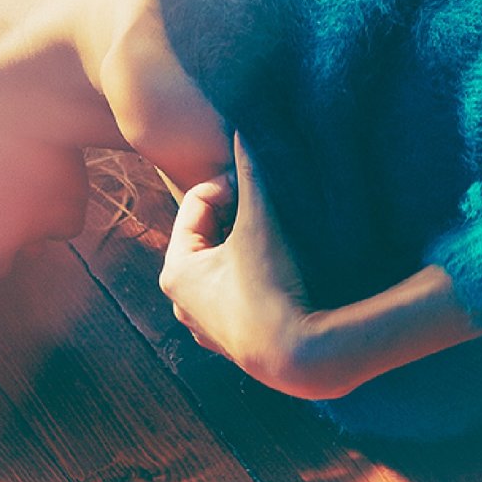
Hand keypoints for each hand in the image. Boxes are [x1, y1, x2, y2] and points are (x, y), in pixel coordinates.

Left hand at [160, 131, 322, 397]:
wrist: (304, 358)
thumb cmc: (275, 286)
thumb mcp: (262, 220)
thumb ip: (252, 170)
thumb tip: (244, 122)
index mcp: (176, 271)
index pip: (197, 204)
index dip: (231, 187)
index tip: (259, 190)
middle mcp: (183, 302)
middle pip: (210, 235)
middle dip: (239, 217)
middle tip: (272, 209)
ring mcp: (209, 328)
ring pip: (227, 266)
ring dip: (250, 247)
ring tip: (282, 240)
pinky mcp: (237, 345)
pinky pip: (243, 294)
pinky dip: (259, 279)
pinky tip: (287, 276)